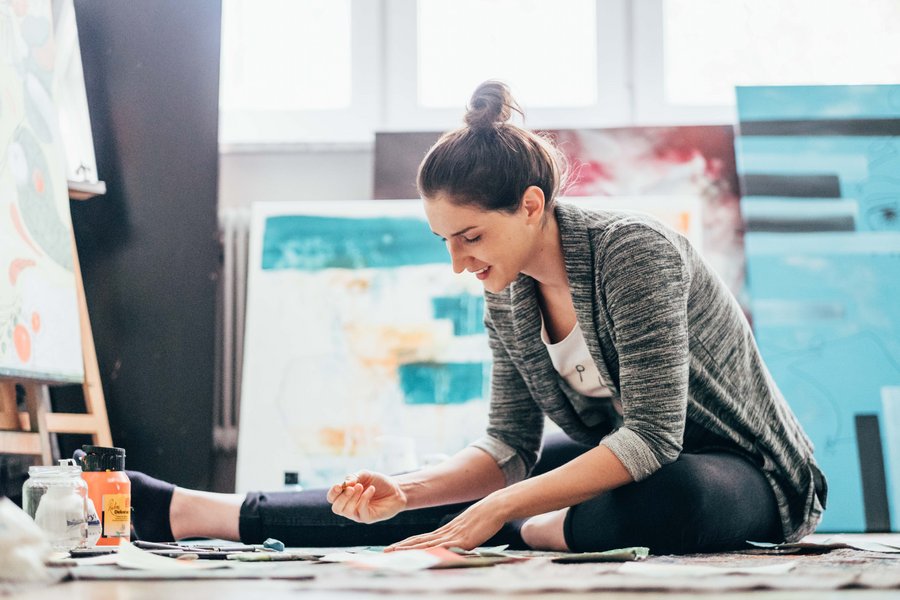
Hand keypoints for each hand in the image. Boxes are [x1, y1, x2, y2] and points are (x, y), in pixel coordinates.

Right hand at [326, 470, 406, 523]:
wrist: (396, 489)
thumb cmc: (379, 482)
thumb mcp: (365, 475)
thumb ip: (353, 477)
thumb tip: (344, 484)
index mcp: (346, 496)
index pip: (332, 498)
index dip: (333, 493)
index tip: (339, 485)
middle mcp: (350, 506)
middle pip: (336, 508)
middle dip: (342, 497)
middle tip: (352, 487)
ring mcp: (358, 514)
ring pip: (347, 511)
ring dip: (353, 497)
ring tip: (361, 486)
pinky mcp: (368, 518)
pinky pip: (361, 511)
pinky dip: (364, 498)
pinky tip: (371, 489)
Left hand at [385, 495, 505, 551]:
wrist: (494, 507)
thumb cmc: (482, 518)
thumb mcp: (465, 530)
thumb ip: (455, 537)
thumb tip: (449, 545)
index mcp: (444, 532)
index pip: (420, 539)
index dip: (405, 544)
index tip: (392, 548)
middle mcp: (445, 534)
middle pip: (419, 541)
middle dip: (401, 547)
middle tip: (385, 552)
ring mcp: (453, 537)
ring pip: (427, 544)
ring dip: (411, 549)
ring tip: (396, 552)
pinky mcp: (463, 540)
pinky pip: (446, 547)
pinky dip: (434, 551)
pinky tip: (424, 554)